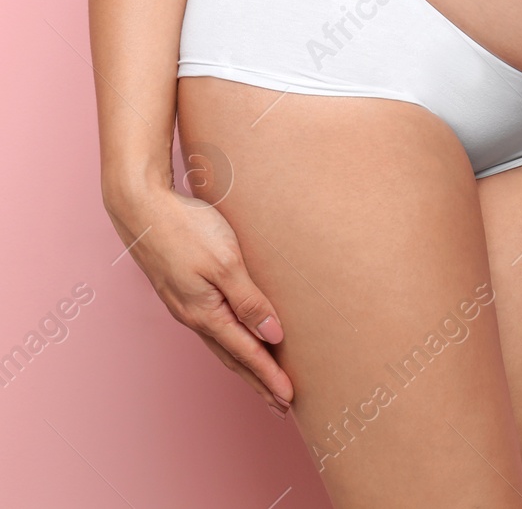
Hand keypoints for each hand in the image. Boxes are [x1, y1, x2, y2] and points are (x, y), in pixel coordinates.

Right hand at [106, 188, 292, 415]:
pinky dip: (230, 343)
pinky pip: (212, 327)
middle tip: (281, 404)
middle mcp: (193, 316)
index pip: (247, 353)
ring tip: (263, 380)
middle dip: (257, 381)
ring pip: (221, 344)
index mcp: (205, 313)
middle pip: (233, 357)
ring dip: (244, 365)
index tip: (289, 399)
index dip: (269, 377)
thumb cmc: (186, 228)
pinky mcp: (183, 291)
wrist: (141, 207)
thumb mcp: (226, 263)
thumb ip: (249, 301)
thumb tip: (273, 337)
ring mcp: (185, 305)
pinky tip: (236, 339)